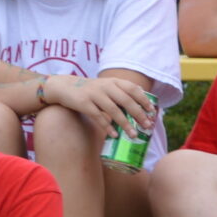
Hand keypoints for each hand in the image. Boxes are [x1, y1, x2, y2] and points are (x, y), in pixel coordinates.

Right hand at [37, 73, 159, 141]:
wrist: (65, 87)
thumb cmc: (91, 90)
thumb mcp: (107, 86)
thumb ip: (121, 91)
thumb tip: (143, 99)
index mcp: (113, 81)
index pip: (133, 89)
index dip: (143, 100)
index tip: (152, 111)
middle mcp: (105, 86)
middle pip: (126, 101)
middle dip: (138, 114)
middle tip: (147, 126)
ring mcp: (94, 94)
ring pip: (113, 110)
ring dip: (125, 124)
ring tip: (133, 135)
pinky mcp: (84, 103)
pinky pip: (98, 117)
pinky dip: (108, 127)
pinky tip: (115, 135)